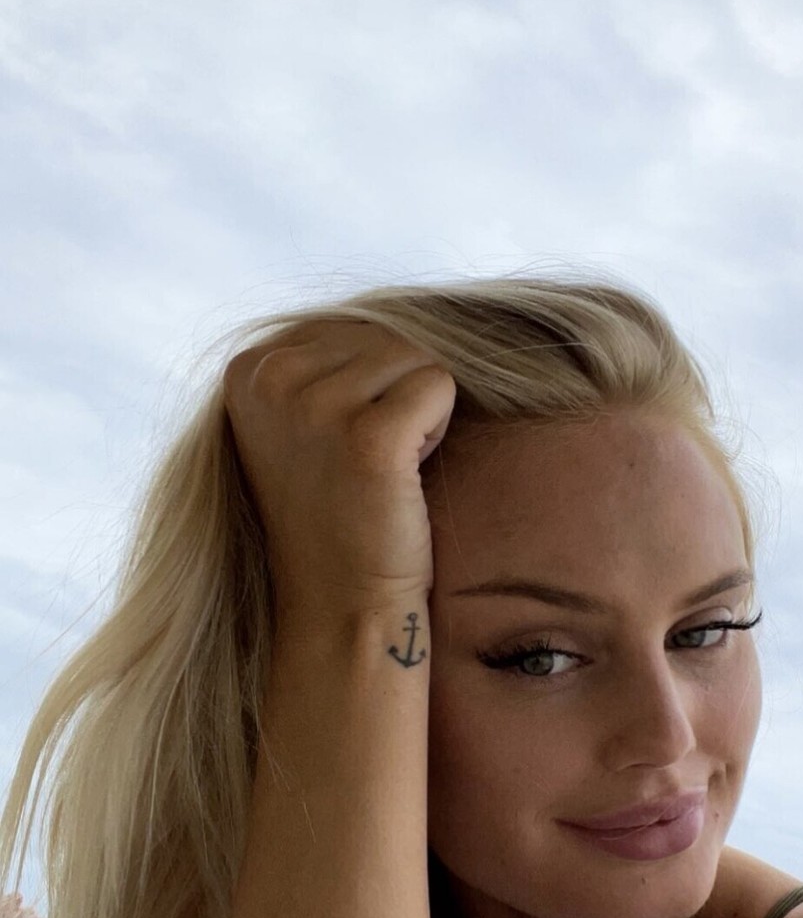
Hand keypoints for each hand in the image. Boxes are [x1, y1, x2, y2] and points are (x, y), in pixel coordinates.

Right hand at [224, 318, 456, 630]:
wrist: (342, 609)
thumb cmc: (336, 521)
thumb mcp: (302, 425)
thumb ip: (320, 362)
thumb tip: (388, 308)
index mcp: (247, 368)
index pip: (353, 328)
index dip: (368, 390)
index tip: (338, 454)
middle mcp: (270, 378)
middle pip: (387, 337)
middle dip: (395, 400)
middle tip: (364, 470)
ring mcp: (313, 405)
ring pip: (418, 359)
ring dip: (417, 419)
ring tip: (380, 476)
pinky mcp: (366, 436)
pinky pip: (440, 386)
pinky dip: (437, 431)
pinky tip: (400, 480)